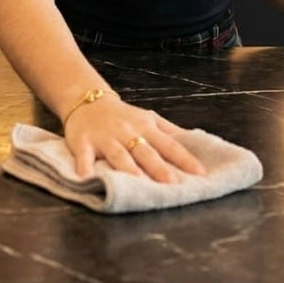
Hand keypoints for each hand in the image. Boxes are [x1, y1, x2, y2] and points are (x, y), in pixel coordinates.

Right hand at [64, 96, 208, 182]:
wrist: (87, 99)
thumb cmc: (123, 115)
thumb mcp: (149, 118)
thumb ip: (170, 132)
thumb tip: (195, 142)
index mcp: (146, 127)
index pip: (169, 145)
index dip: (185, 159)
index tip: (200, 174)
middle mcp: (127, 132)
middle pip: (145, 151)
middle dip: (159, 167)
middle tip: (172, 183)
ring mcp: (105, 138)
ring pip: (119, 154)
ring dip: (128, 168)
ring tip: (138, 182)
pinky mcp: (83, 142)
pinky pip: (84, 156)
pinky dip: (85, 168)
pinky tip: (87, 178)